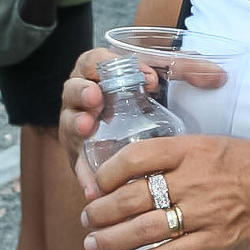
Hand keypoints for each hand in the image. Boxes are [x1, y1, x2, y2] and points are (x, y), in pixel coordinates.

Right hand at [61, 48, 159, 180]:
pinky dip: (84, 176)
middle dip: (82, 91)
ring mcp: (75, 128)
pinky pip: (78, 166)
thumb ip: (165, 76)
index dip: (106, 63)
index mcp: (94, 77)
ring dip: (77, 123)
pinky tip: (91, 187)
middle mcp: (79, 100)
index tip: (128, 71)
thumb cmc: (138, 104)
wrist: (129, 143)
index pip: (91, 61)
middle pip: (73, 89)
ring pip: (70, 123)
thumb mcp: (152, 85)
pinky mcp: (78, 156)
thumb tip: (179, 78)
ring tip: (87, 127)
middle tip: (95, 97)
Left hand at [78, 132, 249, 249]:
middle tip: (88, 219)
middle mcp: (195, 179)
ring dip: (112, 239)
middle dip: (101, 212)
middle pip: (132, 197)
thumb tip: (140, 173)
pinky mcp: (217, 240)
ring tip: (94, 244)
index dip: (107, 173)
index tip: (96, 184)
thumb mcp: (216, 145)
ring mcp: (205, 212)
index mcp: (193, 150)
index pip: (136, 157)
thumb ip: (181, 157)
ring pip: (145, 228)